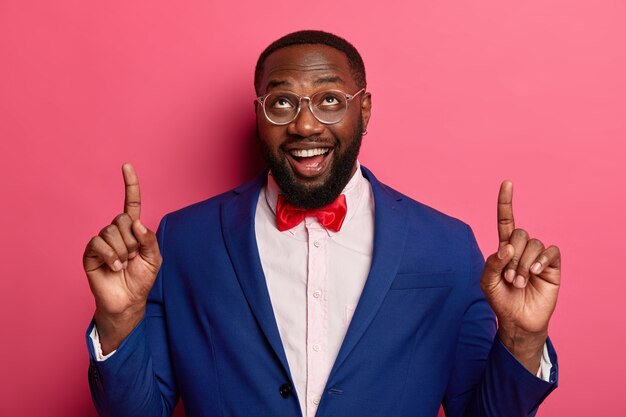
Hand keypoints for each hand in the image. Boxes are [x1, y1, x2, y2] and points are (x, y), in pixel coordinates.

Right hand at [83, 163, 161, 352]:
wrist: (128, 301)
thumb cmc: (141, 279)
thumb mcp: (154, 258)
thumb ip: (149, 239)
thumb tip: (136, 223)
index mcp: (133, 230)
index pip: (131, 203)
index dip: (130, 185)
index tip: (127, 165)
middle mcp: (116, 232)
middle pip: (121, 220)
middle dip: (131, 240)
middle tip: (132, 257)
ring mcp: (102, 241)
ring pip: (111, 231)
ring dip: (121, 251)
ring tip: (123, 264)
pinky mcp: (90, 252)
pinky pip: (98, 242)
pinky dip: (110, 255)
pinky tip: (114, 267)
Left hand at [480, 181, 560, 372]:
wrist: (518, 321)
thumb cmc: (501, 300)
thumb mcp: (487, 282)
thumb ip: (492, 263)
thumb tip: (506, 247)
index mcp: (504, 249)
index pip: (506, 220)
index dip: (506, 202)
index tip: (507, 183)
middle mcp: (522, 248)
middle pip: (520, 233)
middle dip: (513, 257)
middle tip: (510, 278)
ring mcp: (538, 256)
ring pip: (534, 244)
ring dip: (524, 264)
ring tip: (520, 282)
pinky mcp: (552, 266)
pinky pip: (550, 251)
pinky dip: (541, 261)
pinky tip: (535, 274)